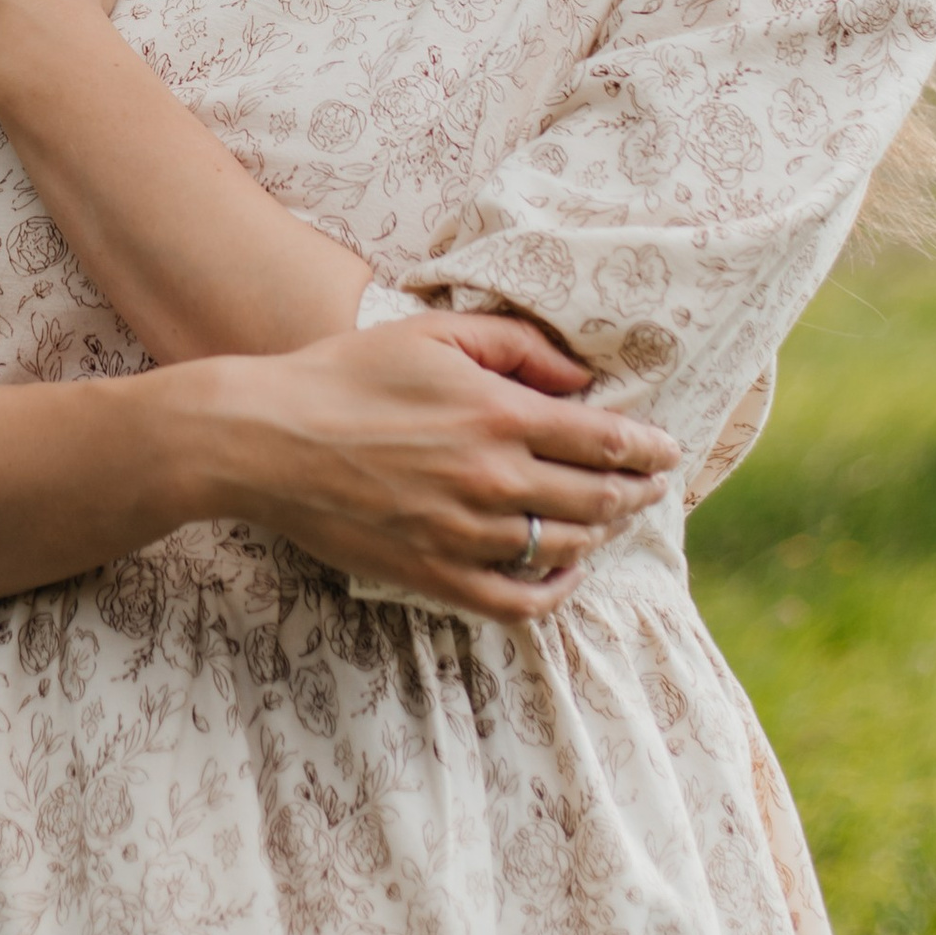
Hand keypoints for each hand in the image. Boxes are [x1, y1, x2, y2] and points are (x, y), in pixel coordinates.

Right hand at [199, 310, 681, 623]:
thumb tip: (578, 376)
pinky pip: (519, 600)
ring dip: (600, 534)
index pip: (604, 440)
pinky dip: (554, 591)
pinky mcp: (436, 574)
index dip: (647, 449)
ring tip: (606, 521)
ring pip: (566, 547)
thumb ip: (515, 345)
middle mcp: (494, 478)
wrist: (268, 439)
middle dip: (638, 493)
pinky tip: (562, 574)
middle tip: (653, 488)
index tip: (667, 451)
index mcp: (499, 414)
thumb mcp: (434, 333)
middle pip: (598, 498)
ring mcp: (467, 533)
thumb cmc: (347, 374)